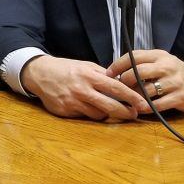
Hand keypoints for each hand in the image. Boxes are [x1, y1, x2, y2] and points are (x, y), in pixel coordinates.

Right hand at [21, 55, 149, 120]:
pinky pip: (84, 117)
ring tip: (106, 108)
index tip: (143, 104)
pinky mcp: (65, 111)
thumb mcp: (85, 66)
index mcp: (89, 75)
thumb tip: (122, 85)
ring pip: (98, 114)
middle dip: (126, 112)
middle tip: (134, 114)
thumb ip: (103, 75)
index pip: (117, 88)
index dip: (132, 97)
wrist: (40, 74)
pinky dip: (89, 113)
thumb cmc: (66, 69)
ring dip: (106, 113)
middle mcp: (82, 89)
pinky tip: (87, 107)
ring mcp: (73, 102)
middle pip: (111, 106)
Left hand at [105, 50, 183, 111]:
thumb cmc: (170, 72)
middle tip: (119, 87)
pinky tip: (140, 108)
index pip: (134, 56)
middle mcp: (168, 67)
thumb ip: (140, 63)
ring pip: (147, 90)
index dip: (119, 65)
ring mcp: (175, 82)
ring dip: (134, 96)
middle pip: (139, 72)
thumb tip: (113, 71)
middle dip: (125, 81)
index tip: (108, 73)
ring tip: (129, 99)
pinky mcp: (181, 97)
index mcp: (159, 55)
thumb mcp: (158, 61)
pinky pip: (158, 104)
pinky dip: (146, 107)